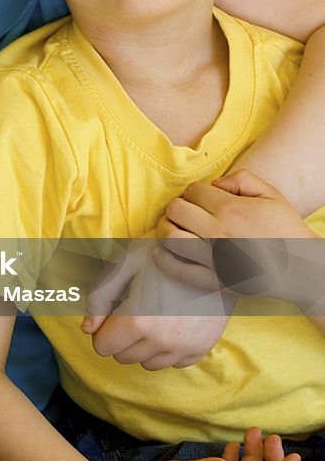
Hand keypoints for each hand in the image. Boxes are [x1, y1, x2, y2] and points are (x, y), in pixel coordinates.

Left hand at [82, 242, 228, 368]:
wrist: (211, 252)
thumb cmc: (161, 251)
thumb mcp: (124, 264)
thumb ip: (100, 296)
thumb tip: (87, 329)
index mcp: (137, 321)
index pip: (102, 347)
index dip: (105, 327)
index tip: (116, 310)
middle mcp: (161, 340)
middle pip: (123, 356)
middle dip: (122, 336)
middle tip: (136, 308)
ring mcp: (184, 347)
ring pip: (147, 363)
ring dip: (145, 345)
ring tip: (155, 314)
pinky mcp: (201, 348)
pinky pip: (173, 362)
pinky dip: (169, 348)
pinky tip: (174, 321)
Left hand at [158, 171, 323, 310]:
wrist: (300, 269)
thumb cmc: (285, 230)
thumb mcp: (271, 194)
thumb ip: (242, 178)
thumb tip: (214, 183)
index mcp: (231, 209)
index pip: (193, 191)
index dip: (193, 191)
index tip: (198, 198)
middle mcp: (218, 232)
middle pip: (176, 210)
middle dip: (176, 206)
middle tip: (183, 211)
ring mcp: (213, 258)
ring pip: (170, 237)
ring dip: (165, 228)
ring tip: (171, 227)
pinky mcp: (213, 281)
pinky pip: (178, 270)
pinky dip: (163, 260)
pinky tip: (160, 252)